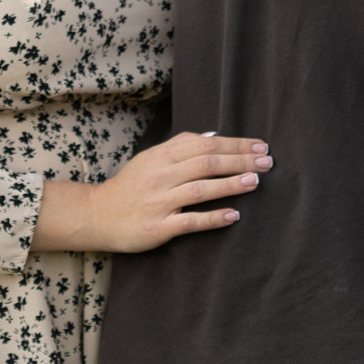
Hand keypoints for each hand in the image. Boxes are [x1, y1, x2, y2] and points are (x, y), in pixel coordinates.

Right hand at [32, 131, 270, 253]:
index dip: (236, 144)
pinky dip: (213, 218)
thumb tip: (215, 136)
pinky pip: (190, 221)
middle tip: (268, 162)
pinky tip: (234, 215)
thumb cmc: (130, 186)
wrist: (96, 216)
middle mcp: (161, 176)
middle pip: (207, 163)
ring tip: (255, 182)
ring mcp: (159, 202)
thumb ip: (181, 145)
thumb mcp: (151, 158)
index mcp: (162, 156)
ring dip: (231, 184)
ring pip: (201, 189)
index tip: (260, 145)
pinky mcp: (158, 227)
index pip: (206, 145)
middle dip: (241, 161)